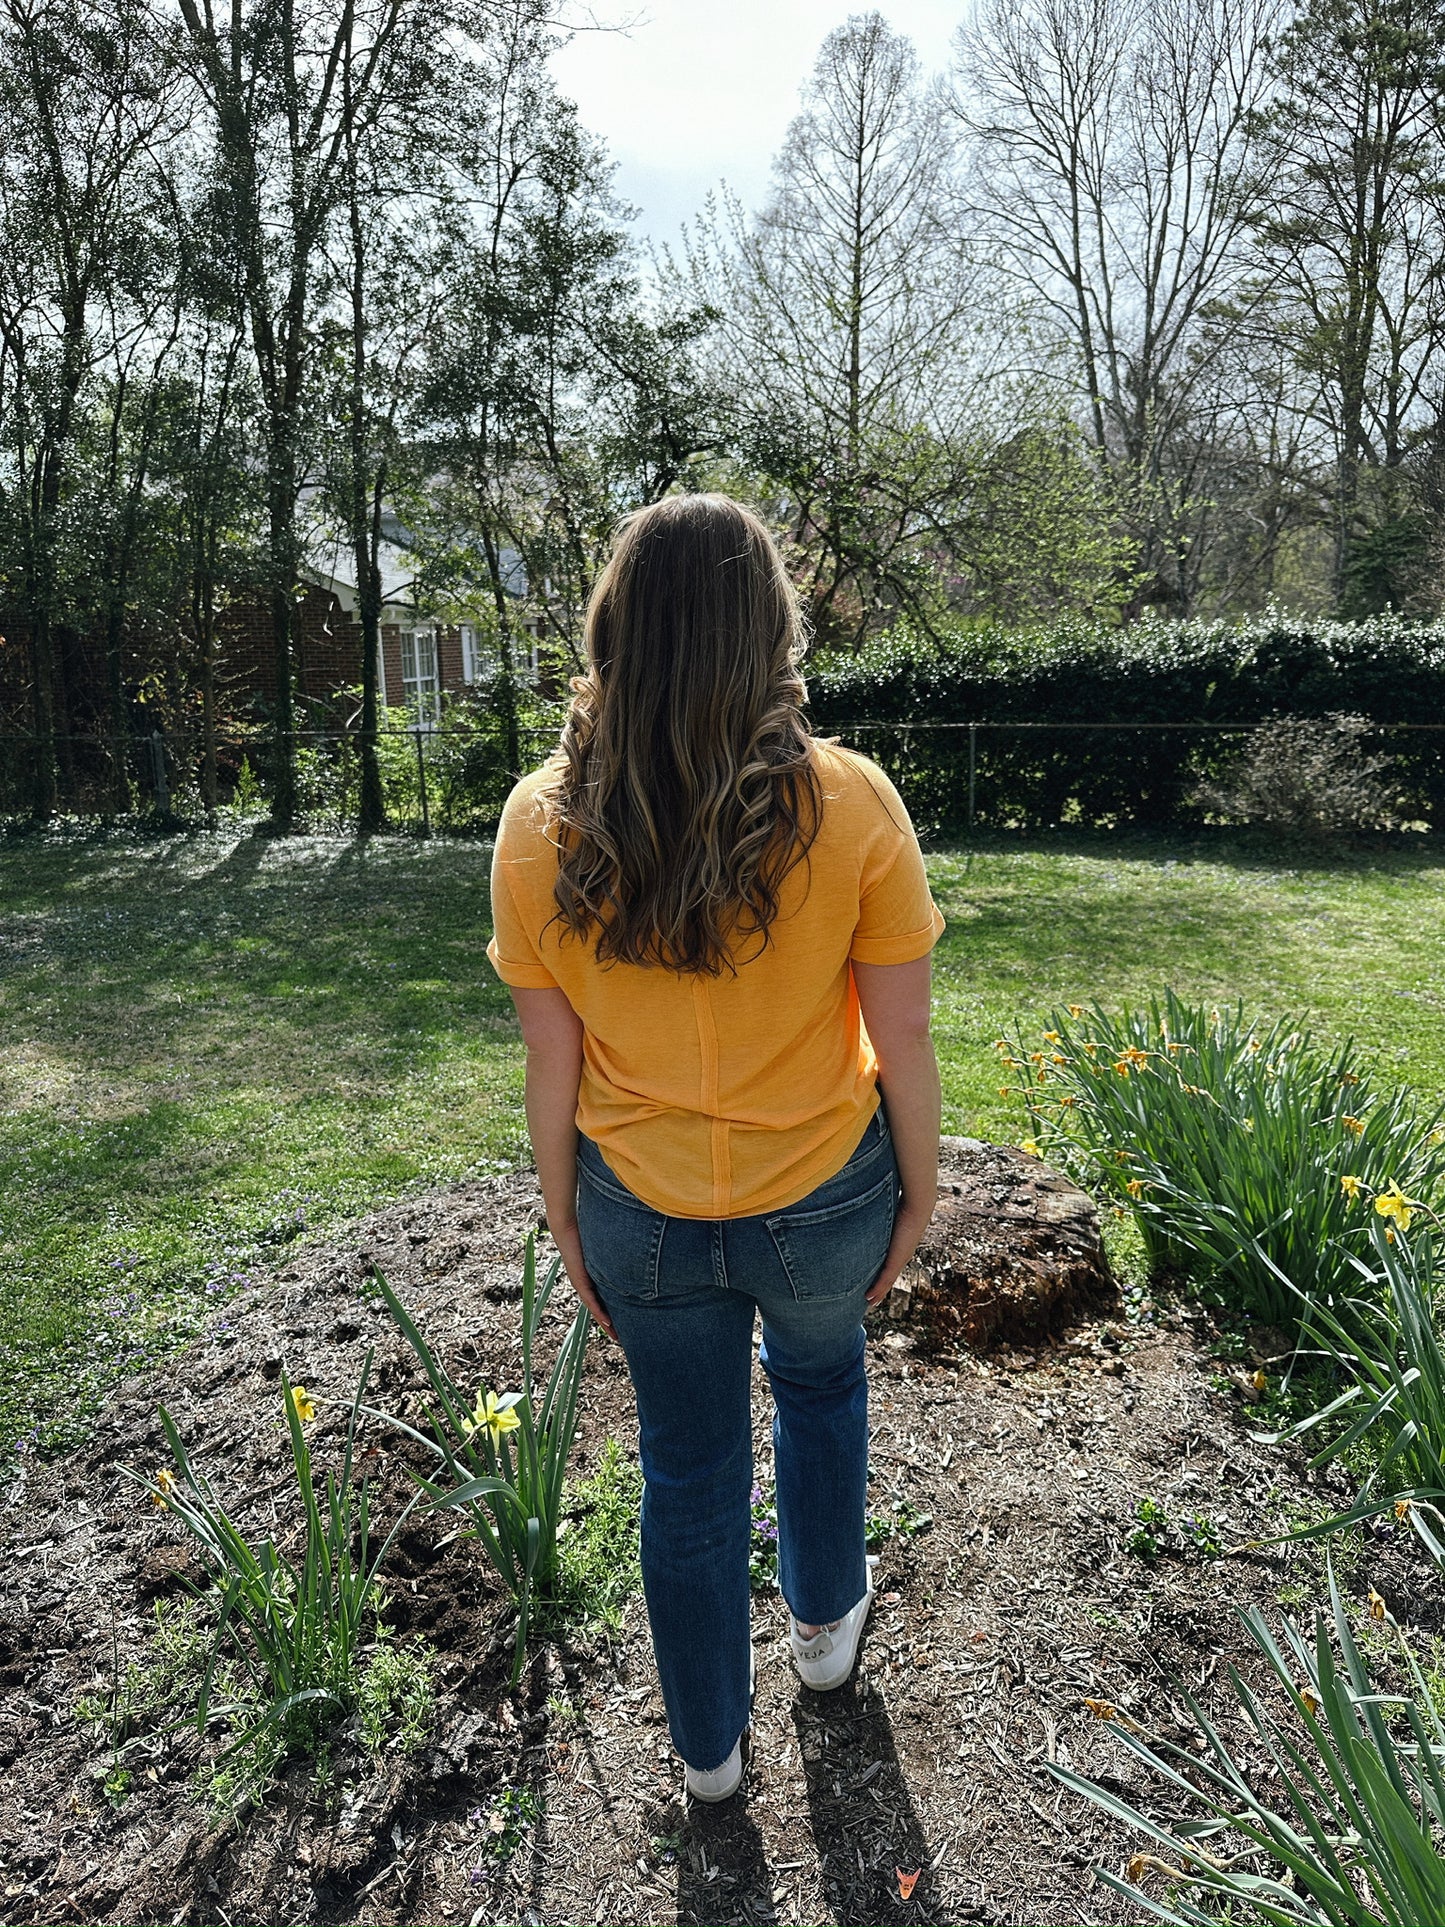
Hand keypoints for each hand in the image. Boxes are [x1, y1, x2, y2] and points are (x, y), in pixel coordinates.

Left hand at [546, 1216, 615, 1340]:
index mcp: (594, 1277)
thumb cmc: (589, 1232)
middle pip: (600, 1308)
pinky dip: (598, 1310)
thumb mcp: (608, 1246)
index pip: (606, 1298)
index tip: (626, 1322)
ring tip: (615, 1335)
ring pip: (595, 1308)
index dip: (615, 1311)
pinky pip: (589, 1299)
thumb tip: (637, 1250)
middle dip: (611, 1324)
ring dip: (605, 1322)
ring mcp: (582, 1283)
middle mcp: (587, 1283)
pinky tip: (607, 1320)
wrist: (567, 1225)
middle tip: (621, 1337)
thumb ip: (617, 1253)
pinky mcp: (579, 1280)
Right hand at [864, 1197, 934, 1306]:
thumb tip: (869, 1207)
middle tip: (868, 1300)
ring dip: (878, 1293)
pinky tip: (869, 1297)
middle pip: (889, 1278)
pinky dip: (877, 1289)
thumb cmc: (901, 1205)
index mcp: (899, 1247)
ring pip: (887, 1282)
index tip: (872, 1284)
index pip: (889, 1266)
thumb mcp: (887, 1214)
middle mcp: (901, 1256)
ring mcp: (899, 1260)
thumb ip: (878, 1215)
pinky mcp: (896, 1260)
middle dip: (879, 1289)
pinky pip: (886, 1278)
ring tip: (868, 1303)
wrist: (917, 1206)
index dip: (880, 1276)